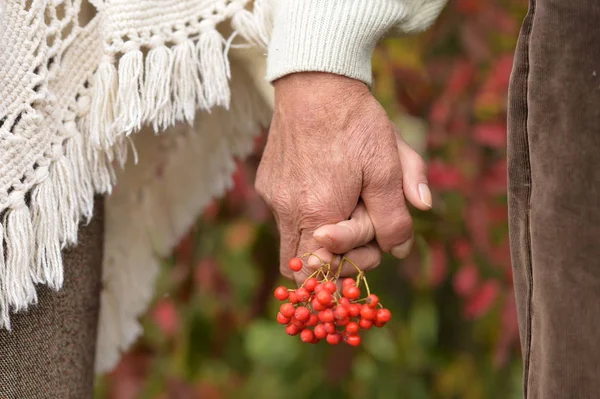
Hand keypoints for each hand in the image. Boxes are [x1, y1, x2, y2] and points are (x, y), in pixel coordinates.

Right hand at [255, 72, 430, 284]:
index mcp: (317, 212)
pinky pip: (285, 212)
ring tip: (347, 198)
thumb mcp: (388, 168)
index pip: (318, 273)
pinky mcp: (266, 181)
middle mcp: (286, 210)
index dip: (345, 271)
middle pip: (299, 265)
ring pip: (294, 237)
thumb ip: (396, 217)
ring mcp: (272, 196)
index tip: (367, 251)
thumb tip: (401, 251)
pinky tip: (328, 181)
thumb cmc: (356, 124)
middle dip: (333, 258)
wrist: (316, 81)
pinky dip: (309, 211)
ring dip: (322, 232)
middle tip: (362, 227)